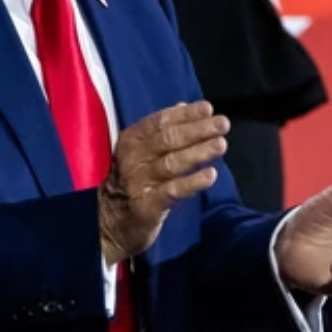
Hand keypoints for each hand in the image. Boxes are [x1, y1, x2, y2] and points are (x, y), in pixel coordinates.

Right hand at [98, 102, 227, 263]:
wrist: (108, 224)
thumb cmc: (133, 182)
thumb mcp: (141, 152)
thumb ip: (162, 129)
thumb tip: (184, 106)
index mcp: (131, 140)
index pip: (159, 121)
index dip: (185, 114)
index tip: (208, 108)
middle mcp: (132, 158)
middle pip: (167, 139)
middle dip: (197, 130)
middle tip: (222, 124)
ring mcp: (138, 182)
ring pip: (171, 163)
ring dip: (198, 152)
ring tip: (221, 144)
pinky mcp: (146, 206)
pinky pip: (172, 191)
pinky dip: (192, 183)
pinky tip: (211, 175)